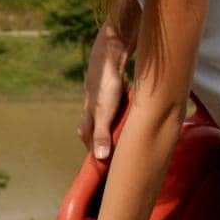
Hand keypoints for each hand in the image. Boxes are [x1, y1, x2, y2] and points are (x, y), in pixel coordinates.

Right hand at [79, 21, 130, 159]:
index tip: (104, 165)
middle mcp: (92, 108)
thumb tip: (100, 158)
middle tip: (115, 152)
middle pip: (96, 129)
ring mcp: (102, 97)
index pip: (88, 140)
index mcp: (88, 117)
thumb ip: (102, 134)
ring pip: (107, 116)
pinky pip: (117, 104)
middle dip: (103, 140)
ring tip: (124, 135)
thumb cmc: (106, 84)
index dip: (95, 153)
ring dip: (113, 125)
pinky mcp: (112, 88)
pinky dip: (122, 110)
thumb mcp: (104, 112)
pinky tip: (131, 110)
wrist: (111, 53)